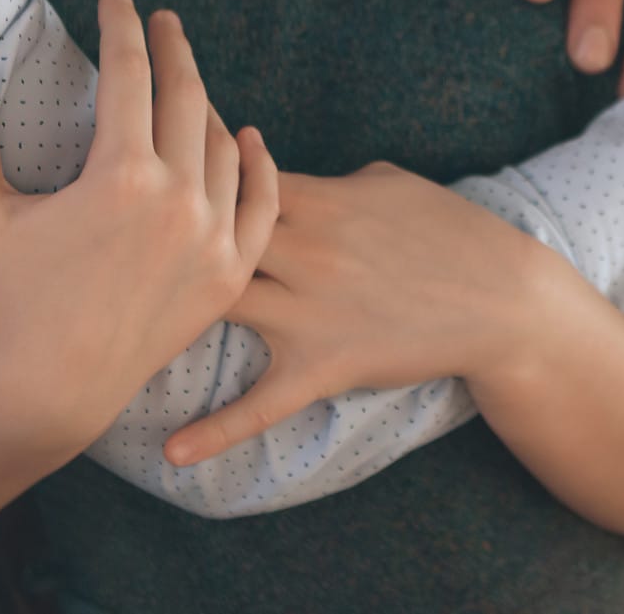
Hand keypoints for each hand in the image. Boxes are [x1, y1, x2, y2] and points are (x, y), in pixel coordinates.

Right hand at [0, 0, 277, 451]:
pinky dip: (259, 163)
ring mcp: (214, 238)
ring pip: (225, 143)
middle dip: (172, 47)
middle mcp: (178, 201)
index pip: (130, 74)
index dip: (122, 27)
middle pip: (186, 95)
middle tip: (161, 20)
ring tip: (185, 81)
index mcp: (119, 177)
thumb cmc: (3, 298)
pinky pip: (262, 200)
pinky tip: (247, 136)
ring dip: (206, 103)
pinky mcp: (231, 272)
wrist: (49, 390)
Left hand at [162, 163, 554, 466]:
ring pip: (219, 304)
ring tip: (121, 316)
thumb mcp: (390, 181)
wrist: (502, 297)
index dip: (193, 173)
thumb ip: (328, 177)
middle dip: (166, 233)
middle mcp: (309, 253)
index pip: (235, 175)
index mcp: (324, 200)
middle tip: (125, 239)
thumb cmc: (448, 230)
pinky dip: (217, 430)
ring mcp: (313, 313)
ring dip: (172, 307)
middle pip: (209, 235)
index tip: (161, 170)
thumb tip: (282, 171)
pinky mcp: (327, 366)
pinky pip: (263, 404)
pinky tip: (171, 453)